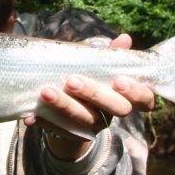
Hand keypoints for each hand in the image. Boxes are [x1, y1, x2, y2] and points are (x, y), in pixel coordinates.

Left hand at [23, 33, 154, 160]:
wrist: (72, 114)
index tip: (119, 80)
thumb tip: (124, 39)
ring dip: (64, 106)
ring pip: (83, 119)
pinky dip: (44, 122)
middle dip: (93, 94)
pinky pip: (58, 130)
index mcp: (126, 97)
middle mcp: (113, 114)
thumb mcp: (99, 66)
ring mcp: (94, 126)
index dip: (136, 92)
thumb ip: (111, 55)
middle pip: (113, 109)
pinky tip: (31, 114)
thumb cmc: (91, 80)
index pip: (144, 99)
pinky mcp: (72, 134)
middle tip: (71, 80)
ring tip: (45, 91)